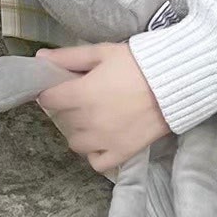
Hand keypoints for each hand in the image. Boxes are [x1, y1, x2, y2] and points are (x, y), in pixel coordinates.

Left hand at [36, 42, 169, 172]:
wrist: (175, 82)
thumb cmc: (137, 64)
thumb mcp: (101, 53)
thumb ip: (68, 57)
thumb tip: (40, 57)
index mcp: (80, 94)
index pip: (48, 99)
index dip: (50, 91)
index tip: (58, 87)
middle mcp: (88, 120)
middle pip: (62, 119)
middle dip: (67, 107)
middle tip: (82, 97)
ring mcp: (105, 140)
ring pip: (75, 142)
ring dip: (78, 131)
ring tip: (92, 118)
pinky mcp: (122, 153)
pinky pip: (96, 163)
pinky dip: (94, 154)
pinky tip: (101, 140)